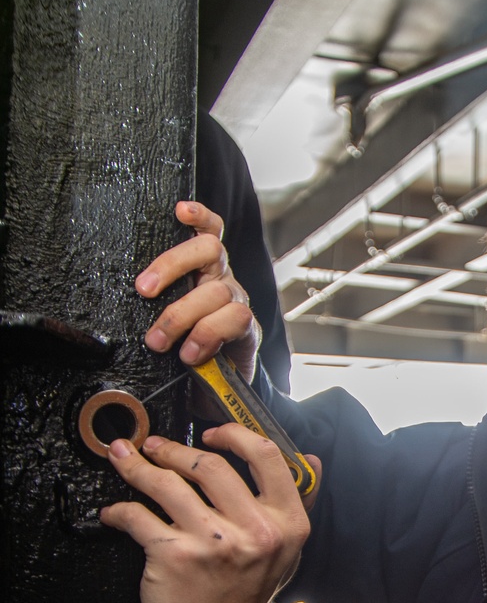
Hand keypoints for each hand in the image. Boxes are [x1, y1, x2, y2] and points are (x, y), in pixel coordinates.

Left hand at [100, 423, 314, 602]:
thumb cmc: (247, 598)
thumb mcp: (287, 550)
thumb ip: (295, 503)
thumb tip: (309, 458)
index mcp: (286, 522)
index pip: (266, 456)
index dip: (235, 434)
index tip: (212, 433)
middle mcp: (255, 530)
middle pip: (210, 465)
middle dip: (173, 450)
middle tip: (156, 448)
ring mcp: (215, 542)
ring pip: (167, 483)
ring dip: (137, 467)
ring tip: (126, 462)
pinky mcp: (176, 556)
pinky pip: (138, 516)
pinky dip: (119, 511)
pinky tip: (116, 513)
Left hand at [137, 201, 259, 380]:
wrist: (216, 392)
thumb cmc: (184, 351)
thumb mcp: (164, 321)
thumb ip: (156, 304)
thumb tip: (124, 300)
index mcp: (201, 270)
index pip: (208, 231)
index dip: (199, 216)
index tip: (179, 210)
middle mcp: (222, 279)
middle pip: (209, 249)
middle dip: (173, 264)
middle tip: (144, 290)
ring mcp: (236, 302)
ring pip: (215, 289)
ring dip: (181, 315)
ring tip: (159, 341)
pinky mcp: (247, 329)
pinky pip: (234, 317)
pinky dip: (207, 334)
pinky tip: (191, 353)